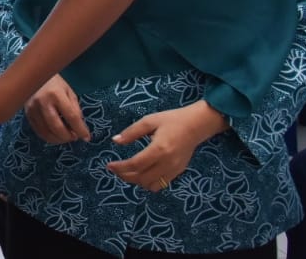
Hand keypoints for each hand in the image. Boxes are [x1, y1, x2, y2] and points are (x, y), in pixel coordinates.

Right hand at [24, 75, 89, 143]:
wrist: (33, 75)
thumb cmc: (55, 83)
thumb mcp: (69, 92)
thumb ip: (75, 109)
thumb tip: (79, 127)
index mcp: (56, 94)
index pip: (71, 116)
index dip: (80, 129)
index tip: (87, 137)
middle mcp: (43, 102)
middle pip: (57, 127)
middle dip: (68, 136)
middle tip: (74, 137)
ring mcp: (33, 109)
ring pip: (46, 132)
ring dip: (59, 139)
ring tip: (66, 136)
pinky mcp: (27, 114)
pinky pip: (38, 131)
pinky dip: (49, 137)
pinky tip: (55, 135)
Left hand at [107, 101, 228, 191]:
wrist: (196, 125)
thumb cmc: (171, 120)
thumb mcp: (149, 121)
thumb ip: (131, 132)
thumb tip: (115, 141)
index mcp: (159, 149)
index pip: (135, 164)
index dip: (120, 167)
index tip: (109, 165)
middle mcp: (167, 163)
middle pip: (141, 178)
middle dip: (125, 176)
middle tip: (115, 169)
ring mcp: (174, 170)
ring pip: (151, 185)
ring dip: (136, 181)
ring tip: (127, 171)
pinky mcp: (178, 172)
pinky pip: (161, 184)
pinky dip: (148, 182)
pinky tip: (142, 173)